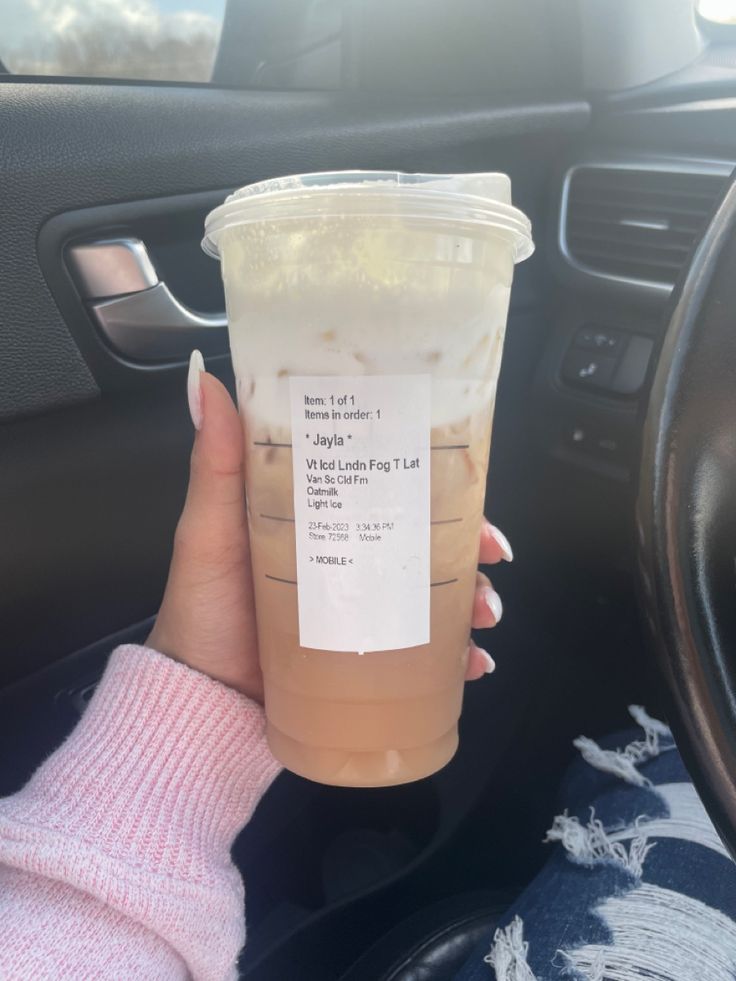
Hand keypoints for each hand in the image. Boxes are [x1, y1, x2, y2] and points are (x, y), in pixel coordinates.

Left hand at [148, 353, 512, 700]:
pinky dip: (458, 658)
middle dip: (470, 545)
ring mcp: (362, 611)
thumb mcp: (209, 530)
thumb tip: (204, 377)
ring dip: (474, 601)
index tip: (468, 484)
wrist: (202, 701)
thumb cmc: (204, 608)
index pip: (387, 487)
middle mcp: (348, 559)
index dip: (435, 481)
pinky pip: (427, 653)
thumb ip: (215, 463)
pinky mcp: (368, 658)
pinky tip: (472, 663)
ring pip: (437, 595)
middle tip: (491, 555)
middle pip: (426, 539)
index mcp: (319, 519)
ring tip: (483, 618)